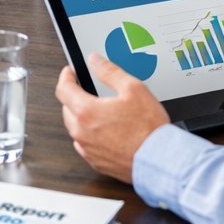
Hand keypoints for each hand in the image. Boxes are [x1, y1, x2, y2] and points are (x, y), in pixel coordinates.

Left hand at [54, 54, 169, 182]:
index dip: (66, 77)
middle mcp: (82, 132)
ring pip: (75, 128)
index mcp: (86, 112)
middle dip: (74, 97)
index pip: (63, 89)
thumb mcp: (133, 89)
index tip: (70, 73)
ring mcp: (88, 149)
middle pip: (67, 109)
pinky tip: (106, 131)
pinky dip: (90, 135)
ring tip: (101, 111)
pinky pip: (85, 145)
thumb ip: (110, 72)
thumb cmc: (148, 129)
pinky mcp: (96, 162)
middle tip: (87, 90)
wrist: (160, 160)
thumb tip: (95, 61)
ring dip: (81, 117)